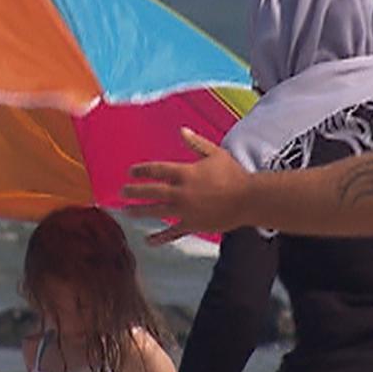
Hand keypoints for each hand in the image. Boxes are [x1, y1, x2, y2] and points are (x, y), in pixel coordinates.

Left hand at [122, 130, 251, 243]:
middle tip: (123, 191)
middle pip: (151, 191)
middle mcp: (181, 192)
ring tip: (127, 211)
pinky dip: (160, 238)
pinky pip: (173, 233)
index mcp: (185, 173)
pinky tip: (148, 241)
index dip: (142, 170)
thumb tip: (181, 130)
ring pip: (157, 212)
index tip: (131, 172)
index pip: (157, 170)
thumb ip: (196, 143)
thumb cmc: (234, 174)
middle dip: (134, 191)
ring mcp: (186, 210)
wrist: (249, 199)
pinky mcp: (193, 225)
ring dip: (139, 211)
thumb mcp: (215, 153)